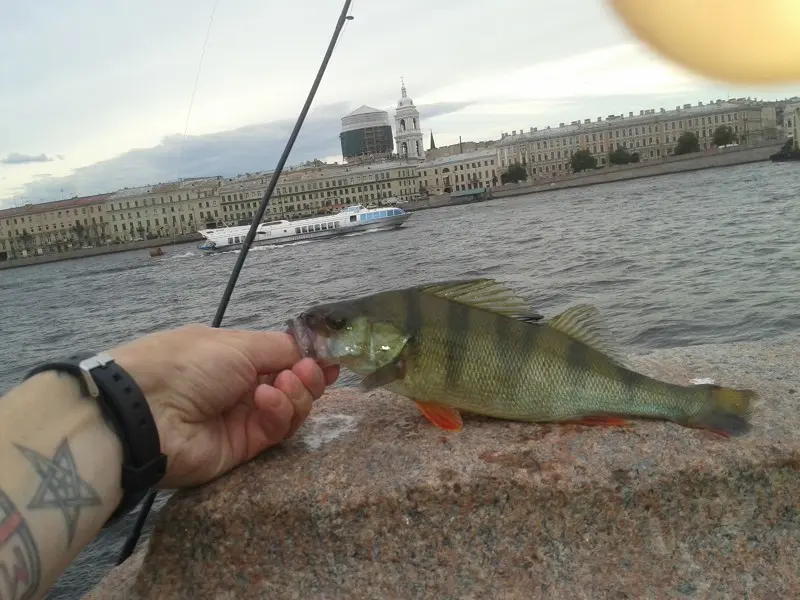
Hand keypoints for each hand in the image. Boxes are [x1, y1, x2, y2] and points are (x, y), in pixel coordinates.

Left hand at [107, 324, 338, 488]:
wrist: (147, 412)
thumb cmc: (189, 362)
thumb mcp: (238, 343)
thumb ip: (282, 349)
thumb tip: (313, 352)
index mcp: (234, 357)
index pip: (281, 359)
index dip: (307, 360)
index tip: (331, 360)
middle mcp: (240, 388)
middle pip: (292, 386)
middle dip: (307, 377)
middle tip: (311, 371)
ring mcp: (242, 419)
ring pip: (289, 410)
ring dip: (295, 394)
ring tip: (284, 384)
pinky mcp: (244, 449)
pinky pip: (274, 430)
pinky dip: (277, 412)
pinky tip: (266, 399)